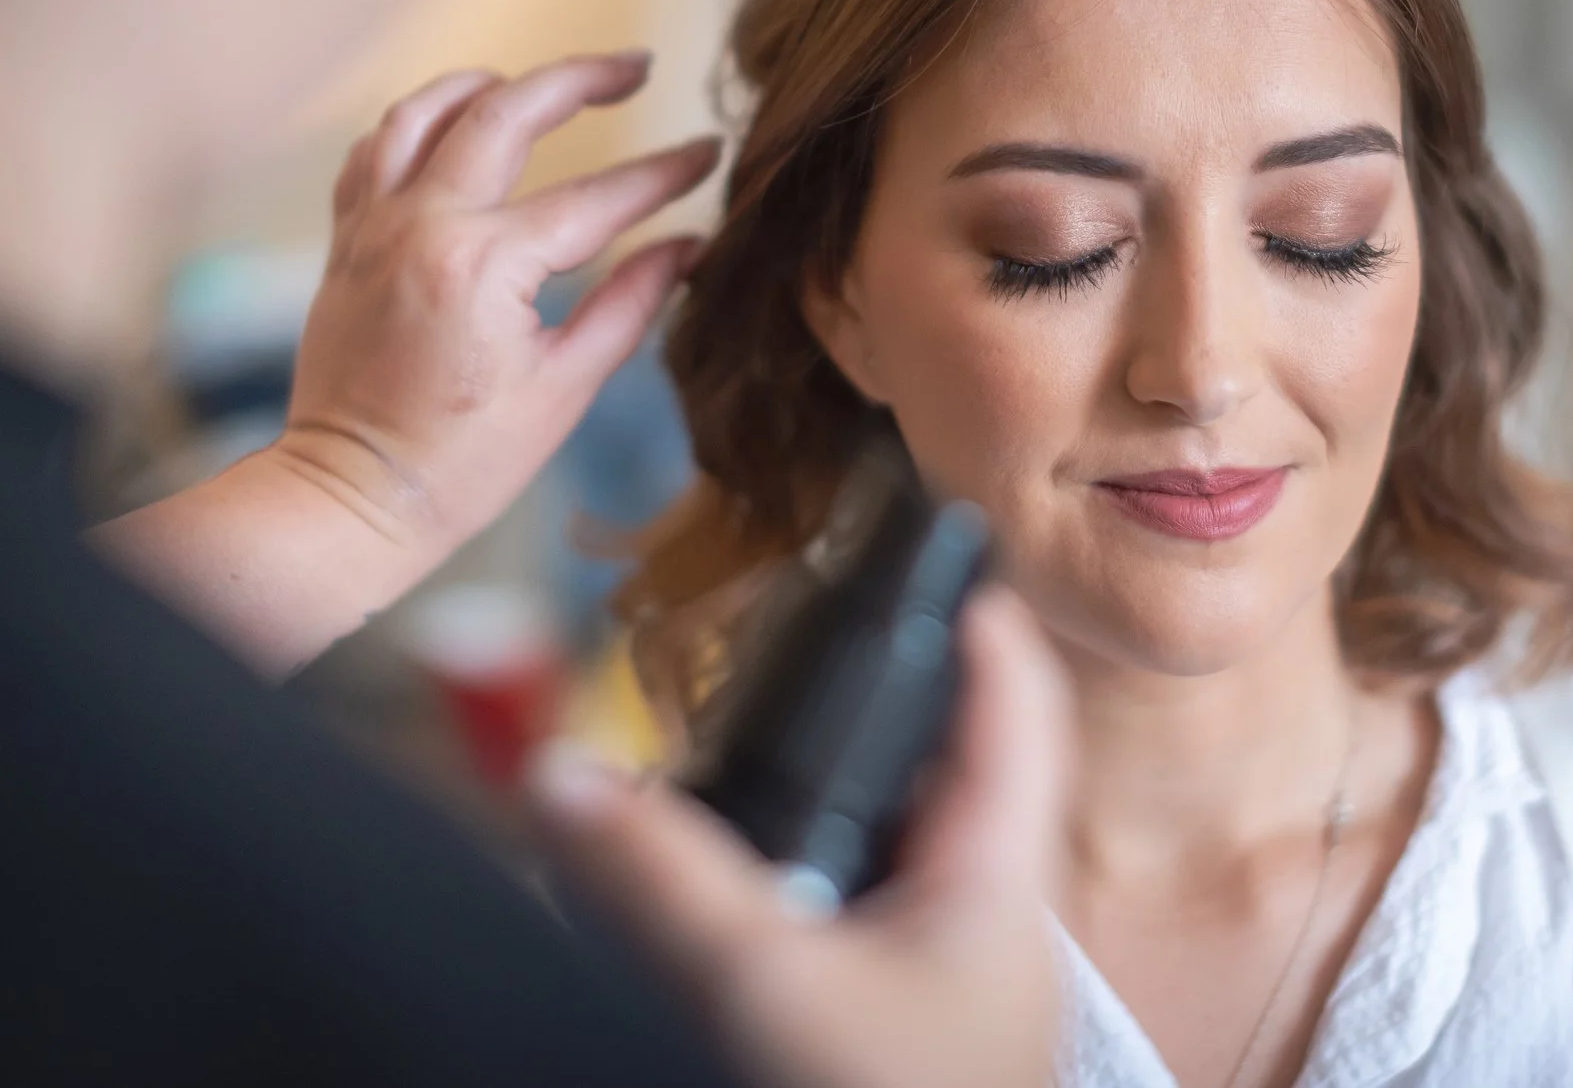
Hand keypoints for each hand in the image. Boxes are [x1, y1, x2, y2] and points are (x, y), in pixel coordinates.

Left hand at [97, 51, 716, 674]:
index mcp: (486, 266)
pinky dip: (417, 121)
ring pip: (425, 110)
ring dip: (489, 83)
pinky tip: (454, 122)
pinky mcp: (346, 241)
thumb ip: (629, 304)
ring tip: (539, 82)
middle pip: (506, 111)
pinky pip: (375, 150)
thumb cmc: (464, 461)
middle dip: (580, 79)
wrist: (352, 497)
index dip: (663, 173)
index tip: (708, 151)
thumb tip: (686, 248)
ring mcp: (375, 226)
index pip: (596, 197)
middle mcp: (424, 225)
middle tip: (636, 66)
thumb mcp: (565, 386)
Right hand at [531, 591, 1071, 1087]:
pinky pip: (833, 921)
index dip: (971, 608)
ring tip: (732, 741)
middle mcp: (972, 914)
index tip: (924, 544)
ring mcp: (928, 979)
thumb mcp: (766, 989)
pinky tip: (712, 888)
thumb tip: (561, 780)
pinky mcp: (876, 1029)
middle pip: (930, 760)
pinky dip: (778, 883)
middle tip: (787, 637)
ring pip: (874, 845)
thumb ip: (658, 879)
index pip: (1011, 695)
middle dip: (857, 699)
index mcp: (991, 870)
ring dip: (809, 794)